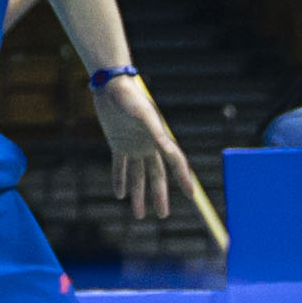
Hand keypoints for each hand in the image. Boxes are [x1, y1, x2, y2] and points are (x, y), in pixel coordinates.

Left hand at [93, 74, 193, 221]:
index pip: (175, 163)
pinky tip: (119, 195)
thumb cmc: (129, 97)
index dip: (183, 179)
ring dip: (138, 194)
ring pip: (138, 175)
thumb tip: (168, 148)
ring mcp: (133, 146)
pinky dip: (119, 179)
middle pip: (156, 175)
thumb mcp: (142, 114)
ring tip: (139, 215)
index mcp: (158, 138)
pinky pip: (119, 166)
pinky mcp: (117, 143)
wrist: (110, 86)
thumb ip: (155, 131)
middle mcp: (148, 145)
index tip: (191, 196)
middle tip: (163, 215)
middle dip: (159, 195)